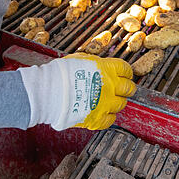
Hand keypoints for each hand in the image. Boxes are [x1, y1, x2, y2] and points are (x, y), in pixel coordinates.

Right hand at [18, 53, 135, 129]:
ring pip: (121, 104)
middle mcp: (111, 86)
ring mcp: (106, 103)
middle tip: (121, 90)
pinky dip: (108, 117)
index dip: (125, 73)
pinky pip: (111, 119)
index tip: (124, 75)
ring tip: (107, 101)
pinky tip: (102, 113)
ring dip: (116, 102)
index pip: (126, 69)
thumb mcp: (81, 59)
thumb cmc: (61, 73)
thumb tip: (99, 65)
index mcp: (107, 69)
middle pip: (129, 88)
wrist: (50, 91)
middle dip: (126, 89)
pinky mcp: (98, 118)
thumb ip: (95, 63)